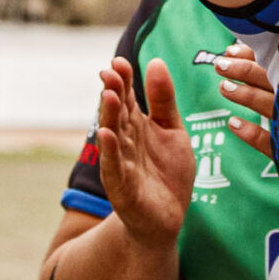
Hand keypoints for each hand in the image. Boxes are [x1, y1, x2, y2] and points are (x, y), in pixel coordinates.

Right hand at [96, 58, 195, 249]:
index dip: (124, 80)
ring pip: (113, 136)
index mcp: (136, 126)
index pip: (127, 97)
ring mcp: (121, 164)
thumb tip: (155, 61)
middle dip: (115, 93)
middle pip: (118, 113)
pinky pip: (115, 167)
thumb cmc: (167, 172)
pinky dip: (110, 151)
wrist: (167, 218)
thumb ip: (163, 99)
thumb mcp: (172, 130)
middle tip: (111, 72)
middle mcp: (125, 141)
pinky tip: (106, 134)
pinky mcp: (123, 187)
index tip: (119, 61)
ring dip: (109, 117)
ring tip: (109, 95)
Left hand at [210, 43, 274, 157]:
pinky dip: (252, 133)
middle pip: (274, 82)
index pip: (278, 63)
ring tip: (223, 88)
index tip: (230, 50)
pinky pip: (272, 143)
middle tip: (219, 65)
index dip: (253, 56)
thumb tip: (252, 48)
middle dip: (245, 71)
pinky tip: (233, 124)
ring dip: (246, 96)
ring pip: (271, 107)